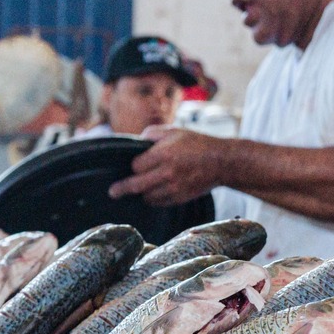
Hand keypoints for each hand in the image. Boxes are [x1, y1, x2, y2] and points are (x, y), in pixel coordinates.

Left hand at [109, 127, 224, 206]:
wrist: (221, 162)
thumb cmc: (197, 144)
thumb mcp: (174, 131)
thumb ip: (152, 134)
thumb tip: (136, 141)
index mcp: (164, 154)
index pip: (136, 165)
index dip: (134, 165)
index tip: (134, 165)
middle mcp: (167, 172)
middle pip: (136, 185)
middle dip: (122, 189)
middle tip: (112, 192)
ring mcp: (173, 188)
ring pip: (147, 196)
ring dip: (141, 193)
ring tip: (138, 189)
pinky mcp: (179, 198)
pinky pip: (159, 203)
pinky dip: (153, 198)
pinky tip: (153, 193)